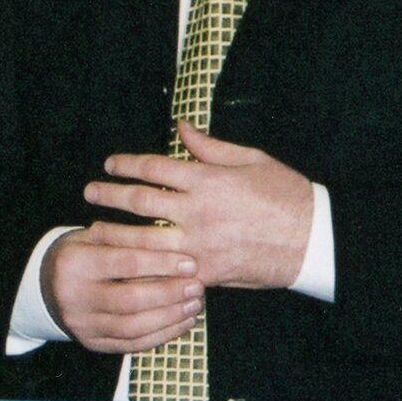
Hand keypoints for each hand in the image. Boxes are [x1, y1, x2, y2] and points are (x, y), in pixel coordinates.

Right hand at [41, 224, 203, 353]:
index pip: (125, 263)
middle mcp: (74, 298)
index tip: (190, 263)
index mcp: (75, 264)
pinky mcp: (92, 343)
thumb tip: (175, 239)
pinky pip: (131, 345)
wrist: (46, 285)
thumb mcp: (95, 237)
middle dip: (169, 294)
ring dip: (169, 318)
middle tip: (197, 286)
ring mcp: (82, 325)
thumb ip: (129, 238)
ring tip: (194, 304)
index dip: (161, 264)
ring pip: (132, 328)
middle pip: (130, 300)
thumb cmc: (82, 254)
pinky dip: (161, 336)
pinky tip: (182, 323)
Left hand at [83, 121, 313, 290]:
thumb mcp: (250, 159)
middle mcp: (198, 211)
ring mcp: (199, 245)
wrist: (311, 239)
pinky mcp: (206, 272)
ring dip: (114, 233)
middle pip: (140, 202)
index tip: (110, 163)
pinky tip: (125, 264)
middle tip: (90, 192)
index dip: (127, 163)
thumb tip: (181, 128)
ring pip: (144, 239)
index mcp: (208, 180)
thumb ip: (210, 146)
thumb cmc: (285, 194)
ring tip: (93, 229)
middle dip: (110, 196)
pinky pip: (166, 271)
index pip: (154, 168)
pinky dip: (143, 267)